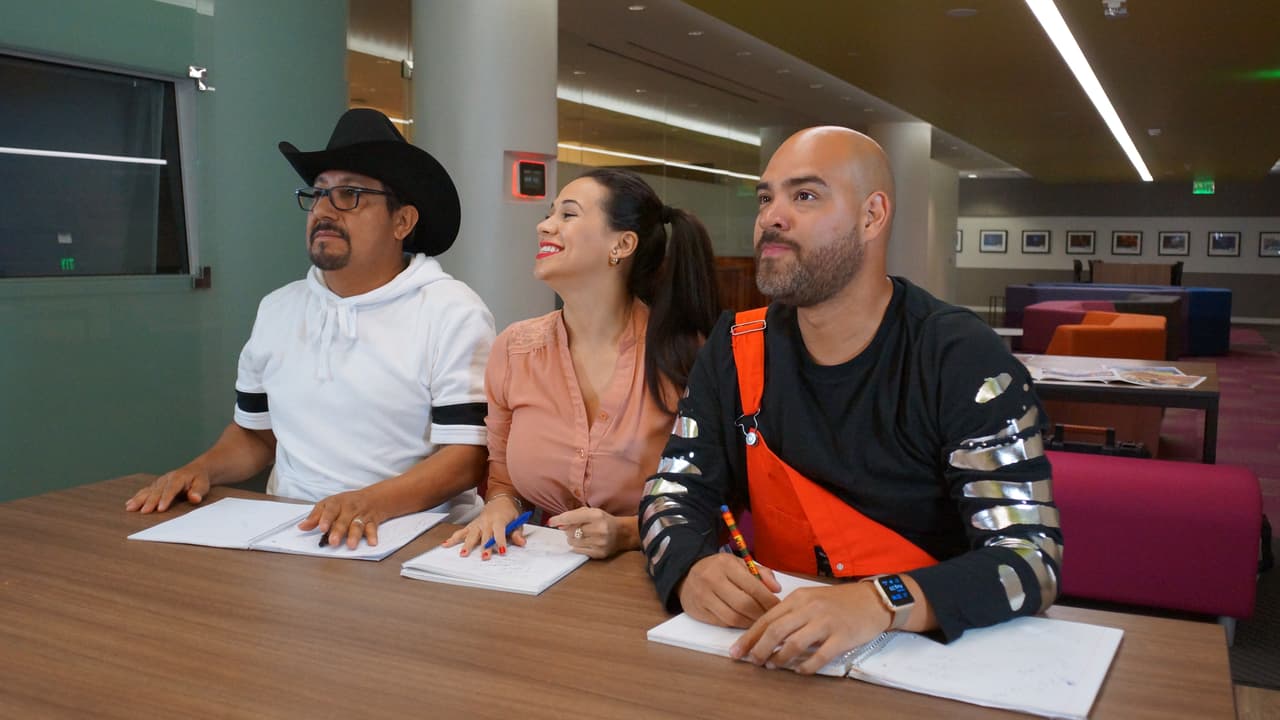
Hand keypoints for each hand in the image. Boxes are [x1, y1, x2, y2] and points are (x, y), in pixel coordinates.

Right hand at [125, 463, 210, 512]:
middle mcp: (166, 478)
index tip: (160, 509)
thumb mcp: (203, 485)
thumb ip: (198, 491)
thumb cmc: (200, 480)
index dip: (165, 499)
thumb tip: (195, 498)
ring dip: (139, 499)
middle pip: (157, 491)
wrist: (196, 470)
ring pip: (148, 490)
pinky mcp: (156, 485)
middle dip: (149, 501)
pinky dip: (137, 497)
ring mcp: (160, 481)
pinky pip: (145, 491)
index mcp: (178, 478)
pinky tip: (129, 503)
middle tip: (143, 511)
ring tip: (130, 508)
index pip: (171, 489)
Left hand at [296, 488, 386, 549]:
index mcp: (337, 503)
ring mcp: (361, 515)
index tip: (321, 528)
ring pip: (358, 524)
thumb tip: (302, 527)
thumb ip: (315, 516)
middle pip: (344, 519)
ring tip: (351, 545)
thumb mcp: (329, 504)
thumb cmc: (347, 503)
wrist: (373, 498)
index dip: (326, 518)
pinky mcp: (372, 521)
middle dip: (339, 530)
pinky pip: (373, 528)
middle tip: (333, 541)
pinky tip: (372, 543)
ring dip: (355, 535)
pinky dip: (373, 535)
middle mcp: (350, 508)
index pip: (331, 509)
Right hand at [441, 495, 522, 558]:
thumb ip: (517, 533)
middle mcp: (487, 521)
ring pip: (471, 534)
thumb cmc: (509, 513)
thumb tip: (521, 542)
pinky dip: (454, 538)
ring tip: (463, 553)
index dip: (501, 541)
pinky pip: (462, 531)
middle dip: (484, 547)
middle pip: (485, 535)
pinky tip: (446, 544)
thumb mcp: (517, 521)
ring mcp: (478, 523)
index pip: (500, 532)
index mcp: (499, 520)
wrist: (501, 501)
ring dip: (467, 544)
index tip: (502, 551)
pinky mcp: (472, 525)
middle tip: (484, 557)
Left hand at [548, 507, 635, 558]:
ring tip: (582, 534)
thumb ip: (575, 516)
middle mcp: (599, 529)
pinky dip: (578, 546)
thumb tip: (559, 525)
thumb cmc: (604, 520)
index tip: (550, 522)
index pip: (572, 518)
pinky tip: (585, 541)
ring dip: (573, 538)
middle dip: (569, 529)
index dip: (559, 519)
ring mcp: (599, 543)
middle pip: (570, 531)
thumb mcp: (592, 512)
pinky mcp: (599, 553)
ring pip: (572, 542)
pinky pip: (578, 550)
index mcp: (597, 515)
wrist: (623, 533)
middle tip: (575, 528)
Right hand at [676, 553, 781, 627]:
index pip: (753, 587)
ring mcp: (703, 596)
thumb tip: (777, 589)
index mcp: (726, 564)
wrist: (686, 573)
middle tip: (770, 618)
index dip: (769, 600)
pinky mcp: (697, 611)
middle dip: (761, 614)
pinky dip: (736, 625)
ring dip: (750, 623)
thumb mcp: (738, 563)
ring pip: (732, 617)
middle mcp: (712, 579)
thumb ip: (760, 574)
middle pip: (744, 604)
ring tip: (759, 622)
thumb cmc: (718, 569)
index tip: (779, 607)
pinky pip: (722, 622)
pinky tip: (744, 623)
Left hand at [730, 582, 890, 674]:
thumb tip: (765, 633)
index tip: (736, 651)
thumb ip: (790, 613)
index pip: (767, 618)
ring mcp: (826, 622)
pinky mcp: (842, 637)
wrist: (872, 600)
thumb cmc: (838, 601)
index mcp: (798, 598)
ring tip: (772, 666)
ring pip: (794, 643)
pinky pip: (820, 656)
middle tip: (751, 663)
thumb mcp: (810, 598)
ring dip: (779, 658)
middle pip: (775, 630)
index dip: (749, 637)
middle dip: (759, 649)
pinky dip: (806, 666)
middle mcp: (809, 608)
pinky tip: (799, 671)